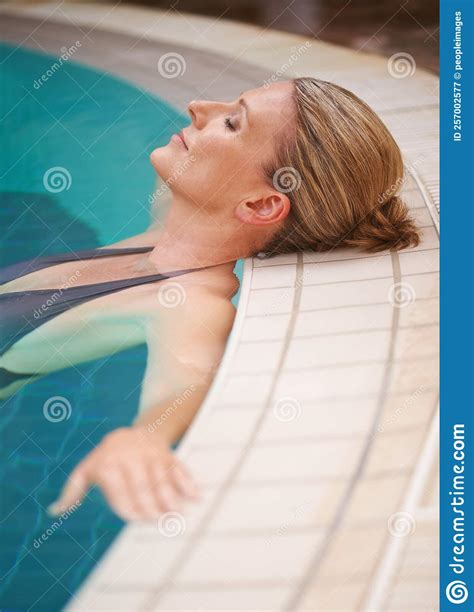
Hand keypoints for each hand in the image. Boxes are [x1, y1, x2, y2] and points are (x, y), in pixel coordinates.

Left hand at [48, 427, 198, 520]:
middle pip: (144, 486)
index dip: (129, 505)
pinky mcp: (168, 455)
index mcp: (110, 463)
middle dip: (152, 505)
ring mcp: (152, 455)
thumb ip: (72, 491)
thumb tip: (55, 511)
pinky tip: (196, 497)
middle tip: (160, 524)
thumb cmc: (108, 459)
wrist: (135, 432)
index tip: (136, 520)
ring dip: (172, 497)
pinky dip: (188, 483)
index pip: (120, 488)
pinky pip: (179, 469)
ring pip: (163, 478)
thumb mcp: (88, 470)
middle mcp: (131, 457)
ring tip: (177, 515)